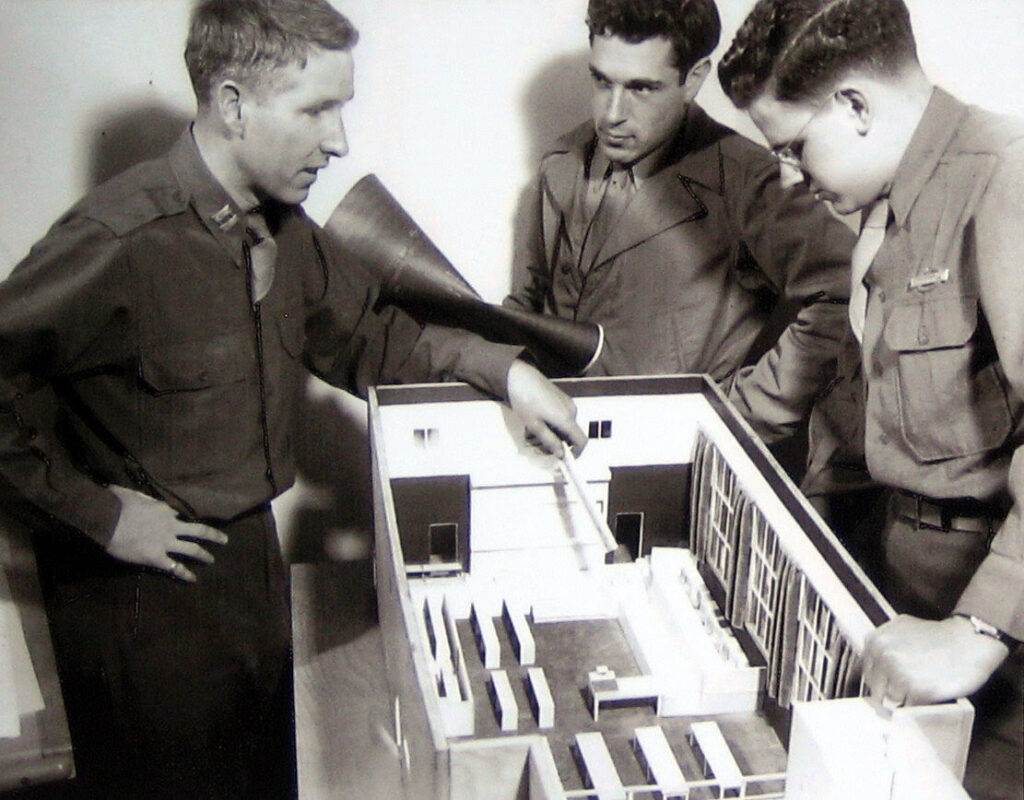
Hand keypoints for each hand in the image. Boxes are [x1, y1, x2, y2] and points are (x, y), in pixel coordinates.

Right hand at [106, 485, 227, 581]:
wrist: (106, 519)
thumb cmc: (116, 504)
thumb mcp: (133, 494)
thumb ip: (142, 499)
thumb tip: (143, 501)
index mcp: (164, 509)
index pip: (177, 515)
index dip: (178, 520)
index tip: (179, 524)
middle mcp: (170, 526)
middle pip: (198, 531)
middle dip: (213, 536)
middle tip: (225, 540)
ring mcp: (165, 543)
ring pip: (191, 549)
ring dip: (203, 555)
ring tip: (211, 560)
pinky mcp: (156, 558)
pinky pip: (174, 567)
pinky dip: (185, 574)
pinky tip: (193, 579)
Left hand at [506, 359, 586, 457]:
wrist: (519, 376)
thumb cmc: (525, 400)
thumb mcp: (534, 425)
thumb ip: (550, 441)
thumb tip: (561, 454)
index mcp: (567, 419)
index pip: (582, 441)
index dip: (576, 453)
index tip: (563, 459)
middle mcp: (571, 411)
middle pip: (569, 436)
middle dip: (554, 444)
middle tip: (535, 445)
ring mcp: (567, 403)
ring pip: (563, 427)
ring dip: (549, 434)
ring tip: (529, 432)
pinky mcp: (561, 398)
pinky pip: (560, 417)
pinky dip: (549, 424)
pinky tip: (534, 421)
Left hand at [862, 614, 1008, 706]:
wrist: (969, 640)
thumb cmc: (939, 635)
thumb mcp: (902, 628)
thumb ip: (883, 644)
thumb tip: (871, 663)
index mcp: (876, 641)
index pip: (867, 673)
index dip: (881, 681)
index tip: (889, 684)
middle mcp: (884, 656)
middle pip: (877, 690)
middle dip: (890, 692)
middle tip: (907, 688)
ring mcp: (899, 674)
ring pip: (892, 701)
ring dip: (905, 700)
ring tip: (920, 688)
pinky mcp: (918, 690)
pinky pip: (910, 708)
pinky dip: (918, 705)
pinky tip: (928, 692)